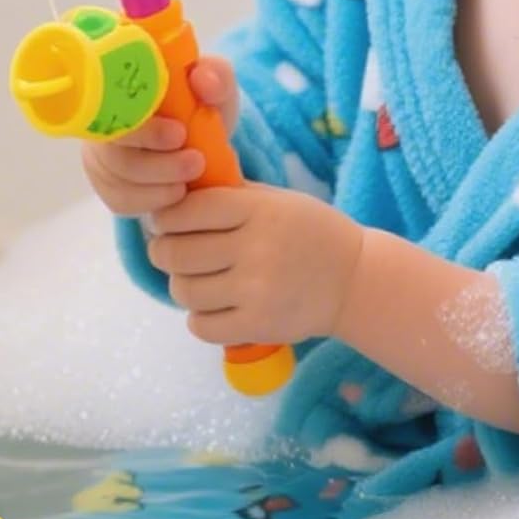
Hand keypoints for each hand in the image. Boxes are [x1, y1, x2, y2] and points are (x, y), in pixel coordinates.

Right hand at [81, 56, 238, 215]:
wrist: (199, 137)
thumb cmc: (201, 103)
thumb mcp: (215, 85)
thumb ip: (215, 76)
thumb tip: (203, 80)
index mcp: (118, 90)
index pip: (113, 109)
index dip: (143, 127)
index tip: (180, 134)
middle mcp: (98, 123)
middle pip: (112, 153)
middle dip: (156, 164)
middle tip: (196, 162)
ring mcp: (98, 157)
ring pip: (118, 180)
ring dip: (158, 186)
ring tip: (191, 179)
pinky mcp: (106, 186)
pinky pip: (120, 200)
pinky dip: (152, 201)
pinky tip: (176, 193)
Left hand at [145, 182, 364, 345]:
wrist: (355, 281)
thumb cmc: (307, 233)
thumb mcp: (274, 200)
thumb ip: (227, 195)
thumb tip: (170, 191)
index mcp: (258, 211)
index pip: (187, 211)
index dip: (166, 217)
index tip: (166, 223)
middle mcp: (256, 249)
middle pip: (175, 254)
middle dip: (162, 252)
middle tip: (169, 252)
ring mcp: (257, 290)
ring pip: (184, 291)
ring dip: (182, 286)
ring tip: (196, 280)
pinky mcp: (259, 325)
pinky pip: (200, 326)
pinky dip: (198, 319)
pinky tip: (213, 308)